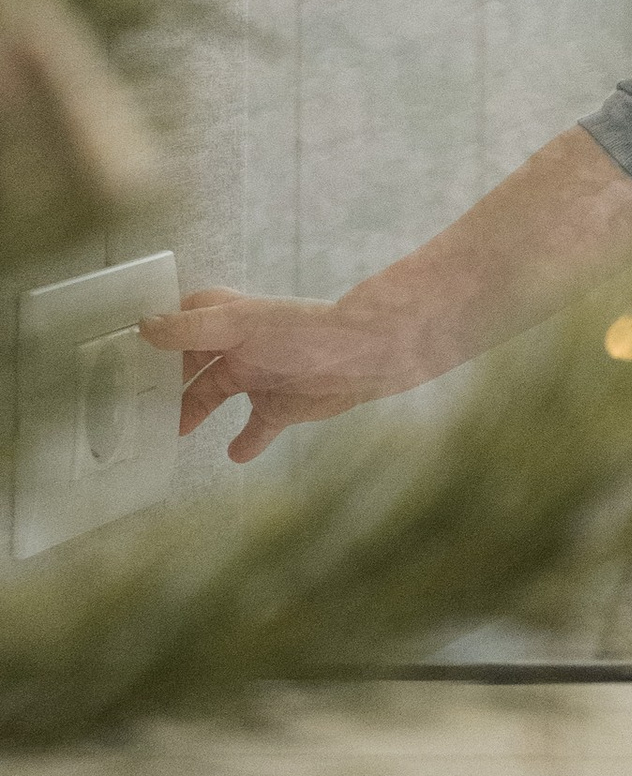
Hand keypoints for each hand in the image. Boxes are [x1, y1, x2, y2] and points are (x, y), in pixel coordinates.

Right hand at [139, 287, 417, 462]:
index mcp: (225, 321)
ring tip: (171, 433)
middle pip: (191, 365)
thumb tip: (142, 328)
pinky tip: (234, 455)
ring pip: (213, 396)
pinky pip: (256, 428)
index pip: (180, 324)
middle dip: (167, 382)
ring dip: (192, 412)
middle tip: (136, 404)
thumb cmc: (300, 332)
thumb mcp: (239, 325)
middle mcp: (237, 348)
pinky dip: (246, 442)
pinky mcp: (280, 407)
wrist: (363, 357)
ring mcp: (258, 378)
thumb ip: (190, 330)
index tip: (125, 355)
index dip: (156, 338)